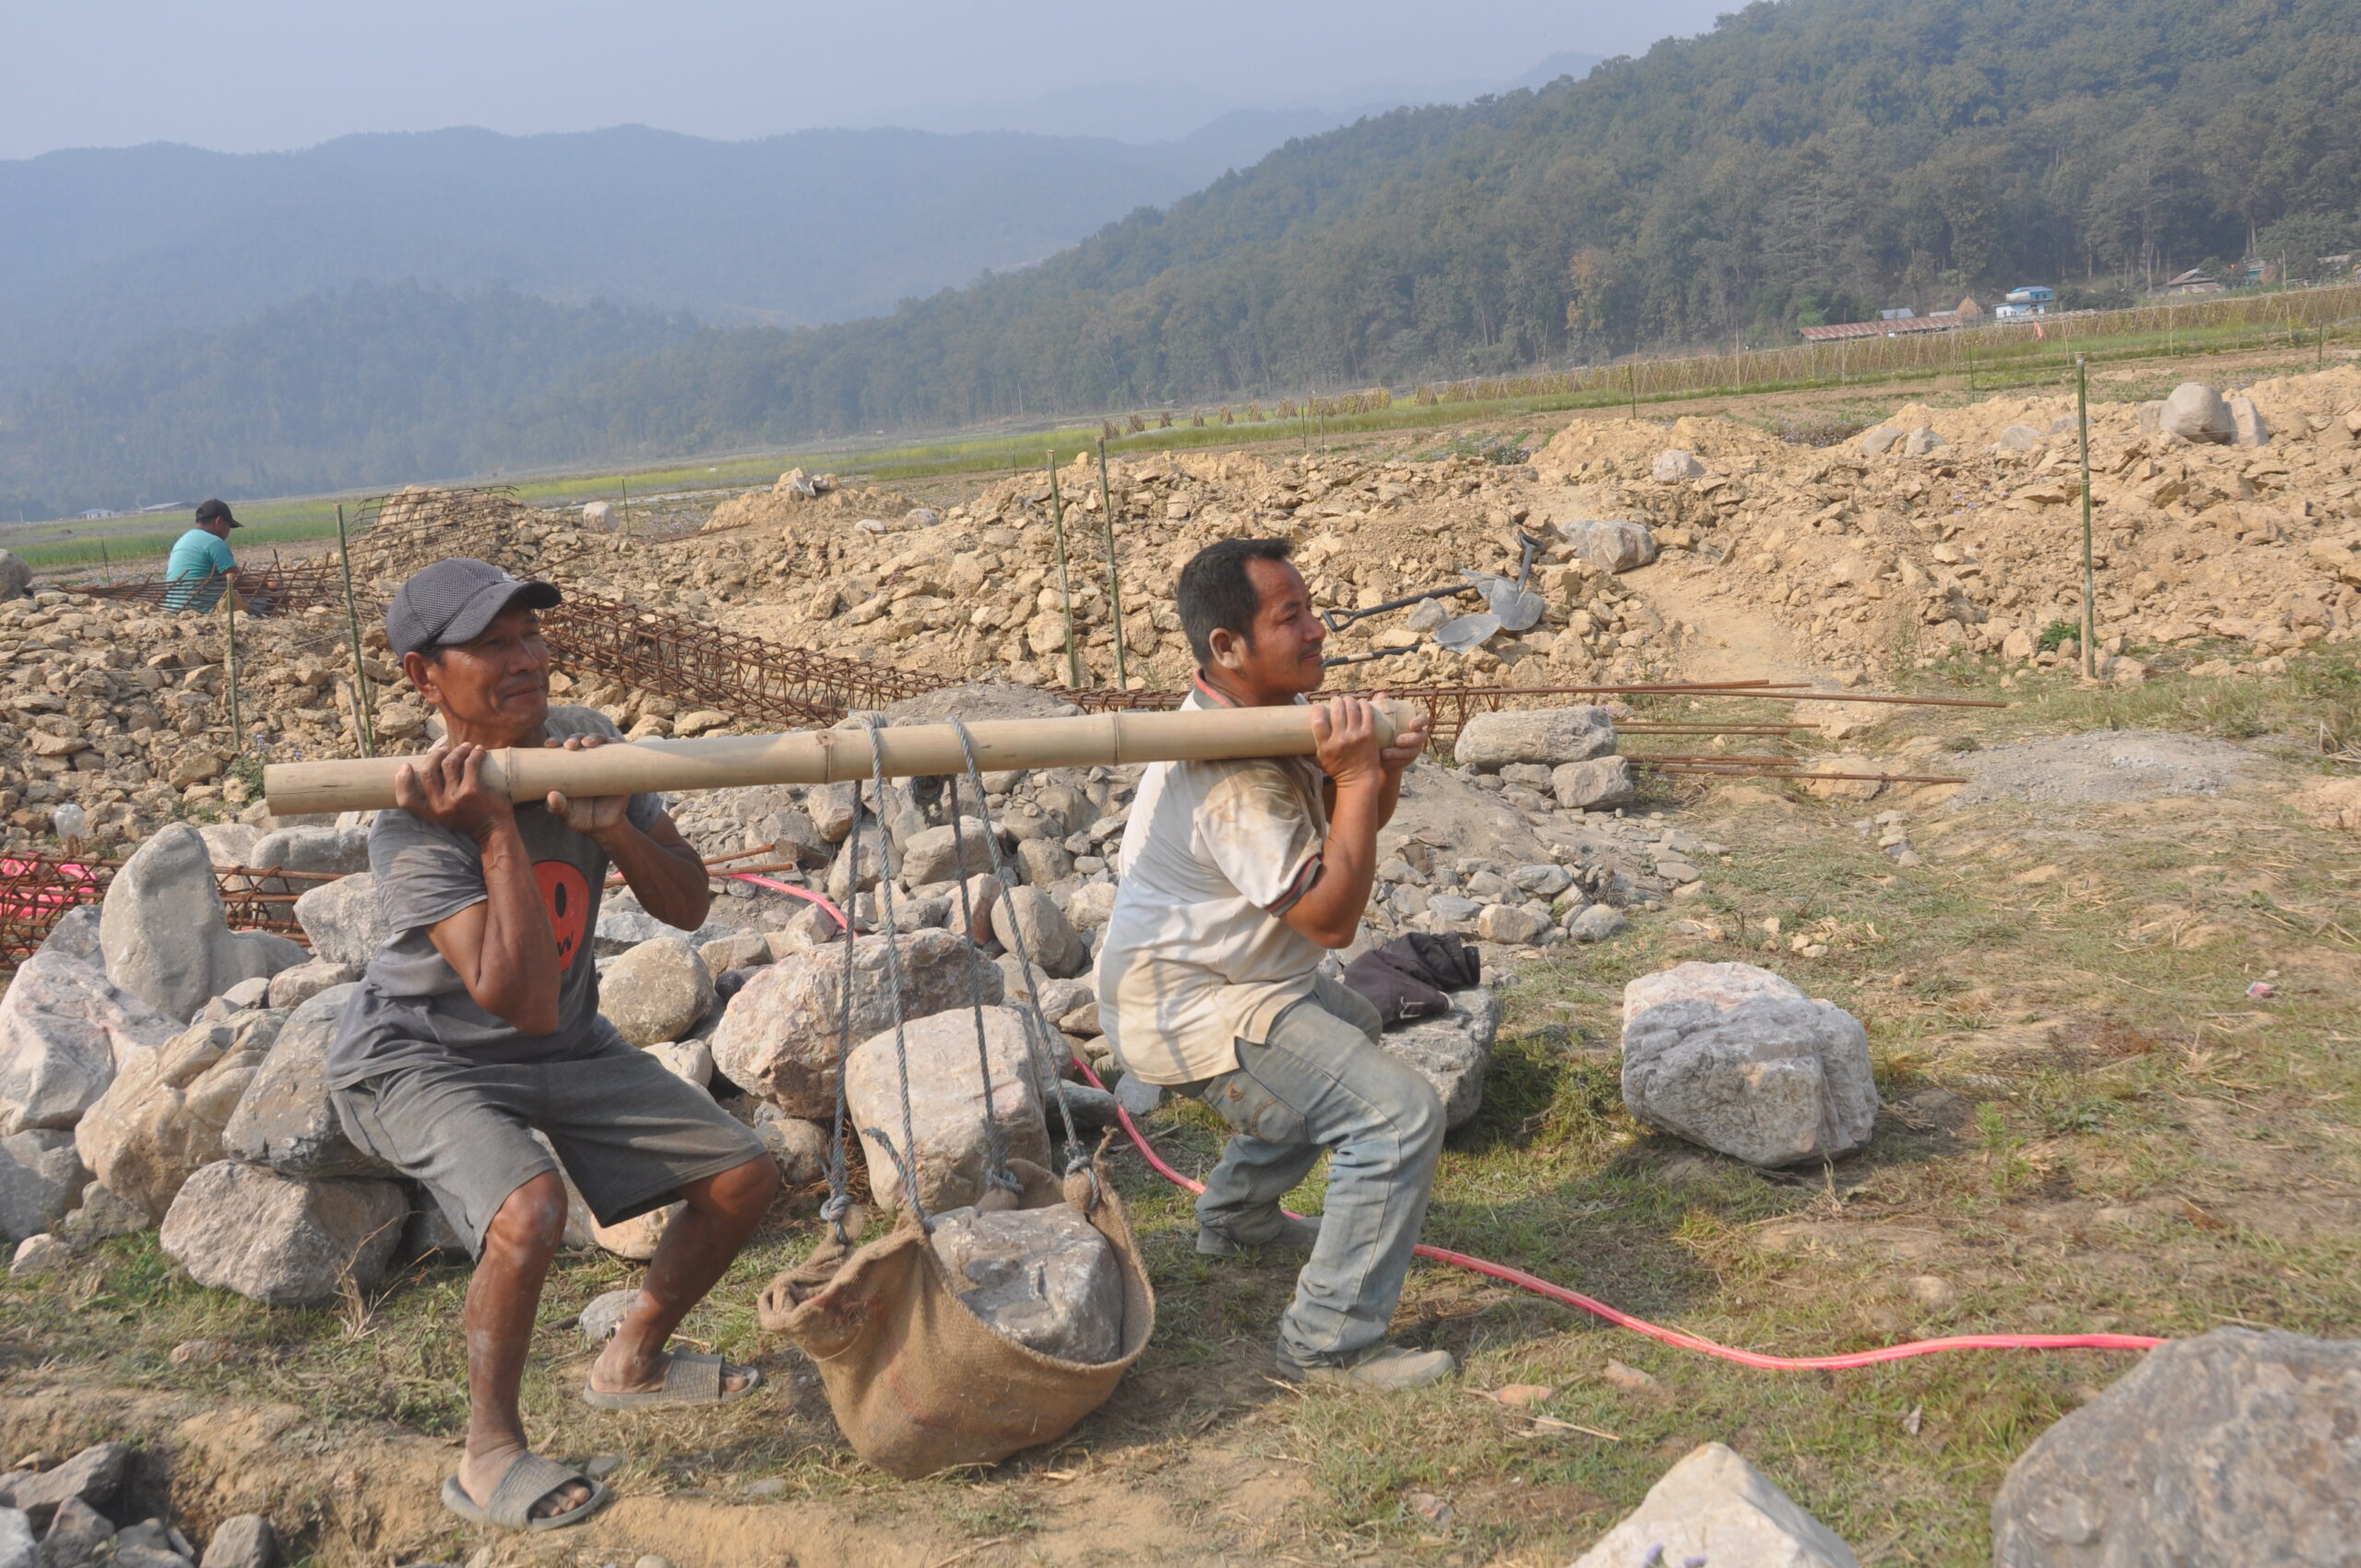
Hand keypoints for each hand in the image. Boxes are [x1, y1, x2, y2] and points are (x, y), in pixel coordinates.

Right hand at [393, 740, 512, 843]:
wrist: (495, 832)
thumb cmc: (472, 819)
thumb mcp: (447, 816)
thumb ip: (437, 800)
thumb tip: (430, 770)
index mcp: (431, 813)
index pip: (406, 799)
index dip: (402, 781)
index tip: (406, 766)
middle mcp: (440, 806)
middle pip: (428, 772)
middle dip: (434, 755)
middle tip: (444, 749)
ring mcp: (456, 798)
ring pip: (449, 764)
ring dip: (457, 750)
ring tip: (465, 746)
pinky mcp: (473, 791)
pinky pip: (470, 764)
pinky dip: (475, 753)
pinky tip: (479, 750)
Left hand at [544, 732, 628, 838]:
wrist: (604, 826)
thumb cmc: (578, 817)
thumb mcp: (565, 813)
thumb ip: (557, 806)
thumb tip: (552, 795)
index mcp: (567, 766)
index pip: (559, 748)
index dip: (554, 742)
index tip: (549, 744)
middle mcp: (585, 760)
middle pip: (580, 740)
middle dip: (575, 738)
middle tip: (570, 745)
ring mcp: (604, 761)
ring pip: (599, 741)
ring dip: (594, 737)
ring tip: (588, 743)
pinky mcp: (621, 767)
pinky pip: (620, 749)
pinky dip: (617, 743)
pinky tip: (612, 742)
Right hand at [1310, 695, 1383, 790]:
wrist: (1358, 780)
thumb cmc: (1337, 770)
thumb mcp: (1318, 761)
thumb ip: (1307, 750)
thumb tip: (1293, 742)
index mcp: (1326, 746)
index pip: (1318, 721)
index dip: (1318, 709)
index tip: (1319, 707)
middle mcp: (1340, 739)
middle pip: (1337, 711)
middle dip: (1335, 701)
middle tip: (1335, 701)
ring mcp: (1356, 736)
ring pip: (1352, 709)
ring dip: (1349, 700)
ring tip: (1347, 699)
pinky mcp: (1369, 735)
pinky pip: (1368, 714)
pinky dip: (1364, 705)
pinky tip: (1362, 702)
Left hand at [1376, 701, 1429, 774]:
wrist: (1379, 745)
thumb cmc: (1382, 726)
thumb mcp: (1382, 716)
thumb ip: (1383, 705)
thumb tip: (1382, 695)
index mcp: (1415, 720)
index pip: (1424, 718)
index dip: (1420, 721)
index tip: (1411, 725)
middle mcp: (1418, 734)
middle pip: (1421, 737)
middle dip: (1411, 740)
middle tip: (1398, 741)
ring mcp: (1415, 749)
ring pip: (1413, 752)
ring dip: (1400, 753)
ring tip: (1385, 753)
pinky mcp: (1408, 760)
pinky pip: (1404, 762)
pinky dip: (1394, 761)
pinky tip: (1384, 760)